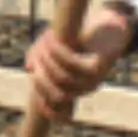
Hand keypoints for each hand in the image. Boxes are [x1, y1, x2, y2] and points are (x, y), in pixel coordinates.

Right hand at [24, 5, 134, 122]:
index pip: (60, 112)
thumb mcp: (53, 47)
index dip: (46, 107)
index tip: (33, 89)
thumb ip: (38, 57)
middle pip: (56, 94)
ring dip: (48, 59)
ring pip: (62, 78)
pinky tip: (52, 39)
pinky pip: (73, 63)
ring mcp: (94, 79)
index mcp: (75, 90)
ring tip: (46, 40)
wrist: (107, 23)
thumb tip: (30, 68)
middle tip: (37, 53)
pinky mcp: (99, 65)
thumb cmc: (77, 36)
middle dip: (40, 75)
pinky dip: (58, 51)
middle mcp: (85, 89)